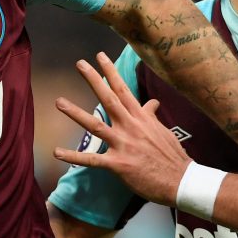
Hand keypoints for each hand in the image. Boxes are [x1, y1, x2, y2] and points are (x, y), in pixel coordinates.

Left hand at [53, 52, 189, 206]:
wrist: (181, 180)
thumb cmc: (172, 156)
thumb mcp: (163, 130)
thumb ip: (151, 116)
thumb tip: (152, 103)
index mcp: (140, 118)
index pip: (123, 90)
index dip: (111, 72)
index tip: (100, 56)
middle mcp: (130, 127)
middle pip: (108, 99)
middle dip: (93, 80)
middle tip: (80, 64)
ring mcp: (123, 144)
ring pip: (95, 125)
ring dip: (76, 113)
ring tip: (59, 102)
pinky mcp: (118, 164)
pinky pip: (91, 160)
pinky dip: (74, 156)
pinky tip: (56, 152)